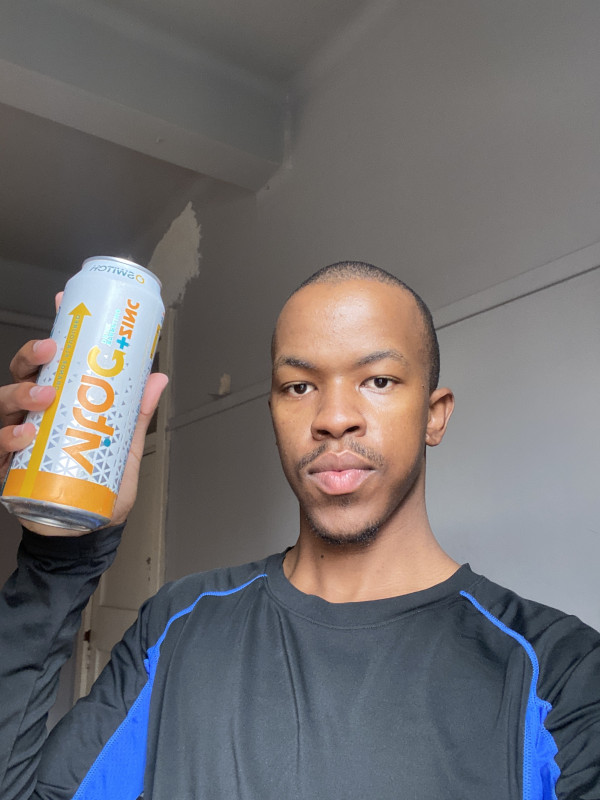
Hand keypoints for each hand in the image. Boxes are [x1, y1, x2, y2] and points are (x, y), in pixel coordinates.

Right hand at [0, 295, 167, 535]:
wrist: (84, 532)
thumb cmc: (99, 487)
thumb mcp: (122, 447)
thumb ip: (135, 415)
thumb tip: (158, 378)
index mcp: (57, 405)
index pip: (49, 363)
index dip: (53, 332)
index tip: (62, 305)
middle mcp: (31, 417)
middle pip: (20, 375)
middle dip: (31, 357)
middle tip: (51, 350)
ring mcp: (14, 440)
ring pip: (0, 404)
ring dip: (19, 394)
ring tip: (43, 396)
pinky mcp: (3, 469)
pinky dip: (8, 439)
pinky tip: (26, 436)